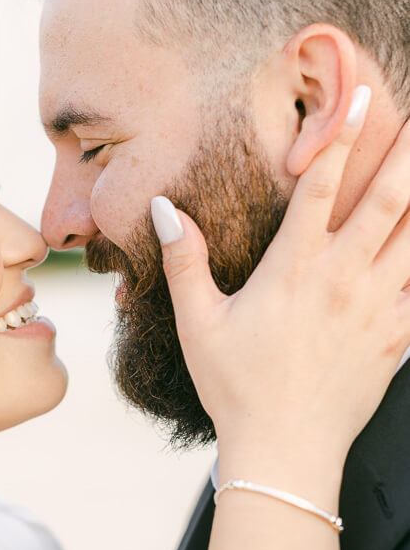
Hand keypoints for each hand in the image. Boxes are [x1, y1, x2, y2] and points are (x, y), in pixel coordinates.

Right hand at [154, 87, 409, 478]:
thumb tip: (164, 207)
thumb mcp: (197, 324)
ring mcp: (377, 307)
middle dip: (409, 150)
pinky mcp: (397, 337)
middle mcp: (343, 279)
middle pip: (389, 199)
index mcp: (293, 269)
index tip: (361, 97)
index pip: (320, 187)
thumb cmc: (236, 388)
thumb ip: (184, 260)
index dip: (340, 137)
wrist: (284, 453)